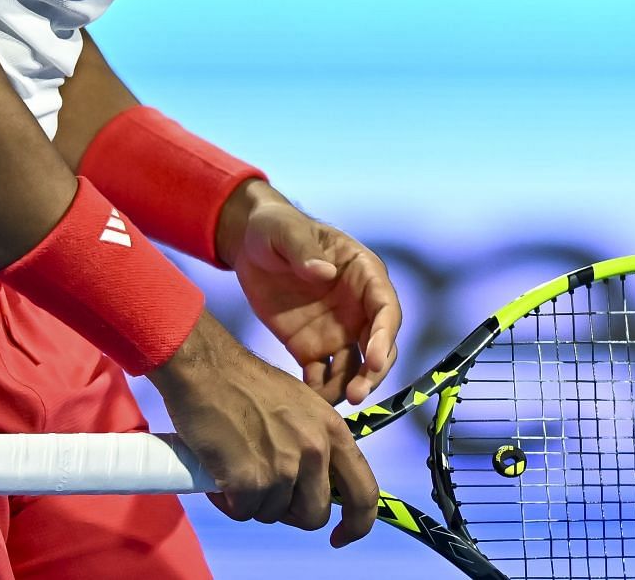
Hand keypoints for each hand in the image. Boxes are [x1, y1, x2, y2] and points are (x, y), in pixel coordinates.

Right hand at [149, 312, 379, 546]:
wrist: (206, 368)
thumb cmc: (247, 384)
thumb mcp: (301, 407)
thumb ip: (315, 443)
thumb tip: (315, 484)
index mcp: (333, 430)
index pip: (365, 491)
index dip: (357, 523)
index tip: (341, 536)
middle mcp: (315, 450)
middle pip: (314, 515)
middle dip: (290, 511)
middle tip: (266, 491)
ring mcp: (284, 467)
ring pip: (274, 515)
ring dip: (255, 502)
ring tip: (238, 470)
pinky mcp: (251, 481)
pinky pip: (244, 513)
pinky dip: (230, 502)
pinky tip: (221, 476)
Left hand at [219, 183, 401, 406]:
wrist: (249, 246)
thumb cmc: (275, 229)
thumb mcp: (285, 232)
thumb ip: (304, 249)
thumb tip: (326, 273)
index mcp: (361, 274)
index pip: (385, 307)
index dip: (385, 335)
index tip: (375, 359)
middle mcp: (357, 307)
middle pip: (378, 344)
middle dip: (374, 371)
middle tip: (357, 394)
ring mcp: (337, 330)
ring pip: (356, 366)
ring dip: (351, 386)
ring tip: (334, 405)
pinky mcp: (312, 348)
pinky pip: (323, 376)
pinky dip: (321, 392)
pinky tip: (308, 404)